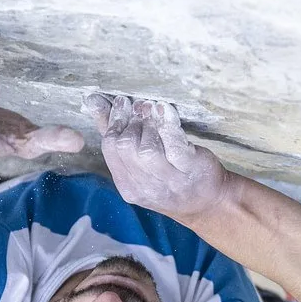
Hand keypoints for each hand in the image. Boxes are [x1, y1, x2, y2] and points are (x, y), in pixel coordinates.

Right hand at [84, 93, 230, 221]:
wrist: (207, 201)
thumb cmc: (170, 174)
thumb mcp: (139, 160)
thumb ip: (114, 131)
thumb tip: (93, 101)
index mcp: (127, 185)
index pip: (110, 148)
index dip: (114, 121)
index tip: (123, 102)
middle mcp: (145, 188)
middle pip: (125, 147)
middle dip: (131, 121)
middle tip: (141, 106)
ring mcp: (168, 183)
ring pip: (147, 150)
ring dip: (149, 123)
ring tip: (154, 110)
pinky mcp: (190, 172)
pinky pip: (174, 145)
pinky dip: (168, 123)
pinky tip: (167, 111)